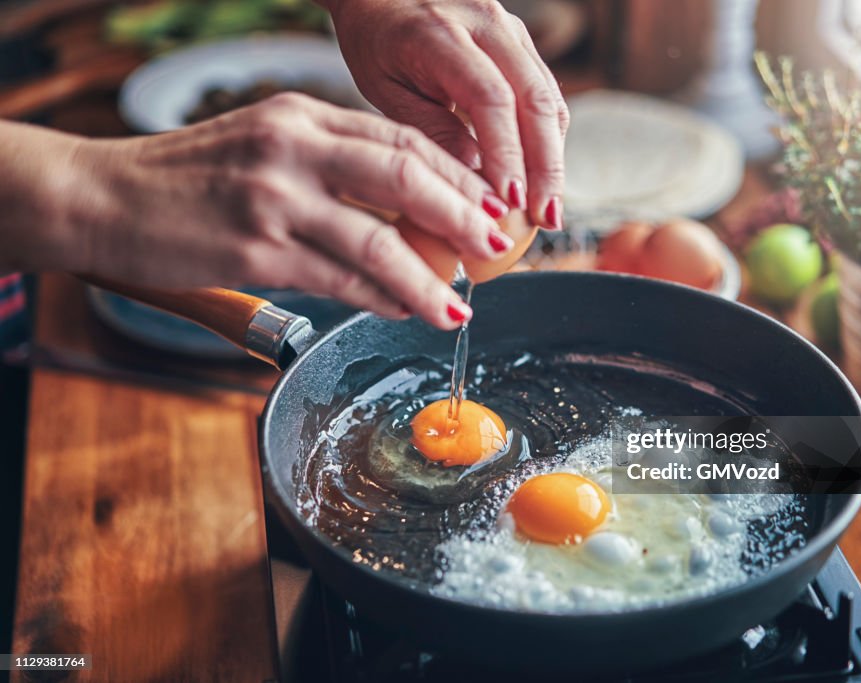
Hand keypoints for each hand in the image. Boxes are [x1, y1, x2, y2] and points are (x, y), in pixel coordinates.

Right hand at [3, 94, 515, 328]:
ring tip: (457, 305)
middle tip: (494, 247)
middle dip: (462, 216)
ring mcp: (274, 199)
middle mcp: (292, 147)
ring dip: (428, 279)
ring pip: (379, 239)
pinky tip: (403, 309)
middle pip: (404, 176)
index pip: (399, 138)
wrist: (102, 196)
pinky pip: (339, 279)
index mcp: (300, 115)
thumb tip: (401, 209)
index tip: (486, 204)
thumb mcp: (263, 144)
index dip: (454, 175)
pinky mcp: (256, 251)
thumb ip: (327, 164)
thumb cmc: (188, 177)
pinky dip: (380, 297)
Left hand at [327, 0, 569, 229]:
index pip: (491, 98)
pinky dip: (547, 140)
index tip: (511, 202)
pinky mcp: (522, 43)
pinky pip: (545, 95)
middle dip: (545, 166)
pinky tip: (541, 179)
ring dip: (553, 159)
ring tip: (549, 209)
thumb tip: (476, 182)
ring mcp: (511, 30)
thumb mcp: (385, 90)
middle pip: (534, 100)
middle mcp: (487, 23)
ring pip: (549, 99)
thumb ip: (430, 130)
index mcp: (441, 34)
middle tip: (545, 218)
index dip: (507, 154)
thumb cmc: (376, 43)